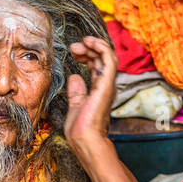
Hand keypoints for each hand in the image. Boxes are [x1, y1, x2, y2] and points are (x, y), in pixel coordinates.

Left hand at [65, 35, 116, 153]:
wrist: (84, 139)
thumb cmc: (80, 129)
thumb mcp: (75, 105)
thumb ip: (76, 92)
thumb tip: (75, 78)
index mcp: (99, 90)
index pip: (97, 65)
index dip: (86, 55)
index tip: (73, 51)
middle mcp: (106, 86)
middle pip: (102, 58)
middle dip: (88, 48)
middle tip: (74, 46)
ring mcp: (108, 85)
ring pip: (108, 56)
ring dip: (95, 45)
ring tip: (82, 42)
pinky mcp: (107, 84)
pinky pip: (109, 60)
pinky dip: (101, 47)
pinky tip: (90, 42)